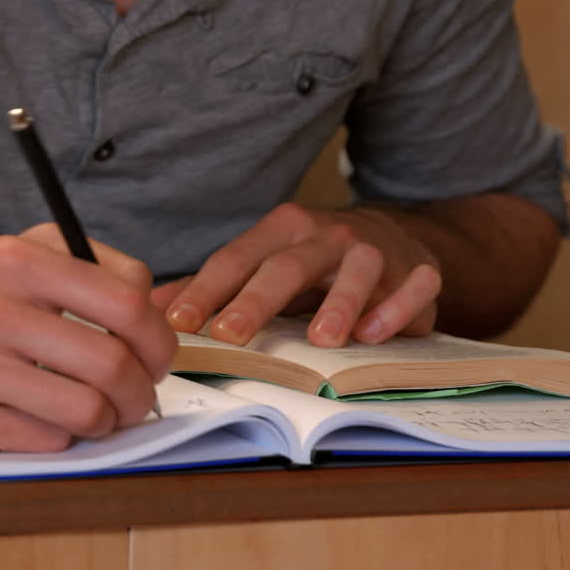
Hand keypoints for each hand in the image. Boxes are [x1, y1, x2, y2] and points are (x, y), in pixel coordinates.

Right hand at [0, 224, 175, 452]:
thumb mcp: (16, 257)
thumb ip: (90, 269)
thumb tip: (156, 310)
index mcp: (15, 261)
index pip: (126, 303)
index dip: (159, 338)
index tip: (156, 355)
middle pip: (113, 363)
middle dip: (142, 392)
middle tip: (138, 398)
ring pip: (86, 411)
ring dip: (106, 421)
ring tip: (95, 413)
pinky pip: (47, 441)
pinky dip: (60, 437)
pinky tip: (43, 419)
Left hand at [153, 203, 442, 348]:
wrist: (392, 237)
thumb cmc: (313, 261)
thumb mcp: (263, 263)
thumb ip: (213, 286)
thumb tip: (154, 308)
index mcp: (281, 229)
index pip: (235, 259)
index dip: (206, 291)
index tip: (178, 324)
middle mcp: (325, 234)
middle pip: (287, 267)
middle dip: (256, 301)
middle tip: (231, 333)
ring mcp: (374, 250)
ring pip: (357, 272)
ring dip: (340, 304)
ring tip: (322, 340)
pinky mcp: (416, 270)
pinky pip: (414, 286)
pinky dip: (399, 308)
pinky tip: (377, 334)